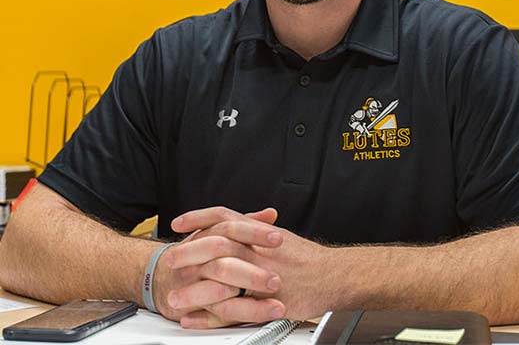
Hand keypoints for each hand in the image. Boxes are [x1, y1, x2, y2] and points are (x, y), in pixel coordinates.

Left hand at [170, 208, 338, 326]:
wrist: (332, 276)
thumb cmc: (309, 258)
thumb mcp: (280, 237)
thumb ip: (258, 232)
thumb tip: (242, 226)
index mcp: (258, 232)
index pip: (222, 216)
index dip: (197, 218)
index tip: (178, 222)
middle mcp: (256, 249)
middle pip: (213, 245)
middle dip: (188, 252)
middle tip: (169, 259)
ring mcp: (258, 275)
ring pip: (217, 278)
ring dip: (192, 288)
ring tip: (172, 296)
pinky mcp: (262, 301)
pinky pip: (229, 310)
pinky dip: (208, 316)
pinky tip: (193, 319)